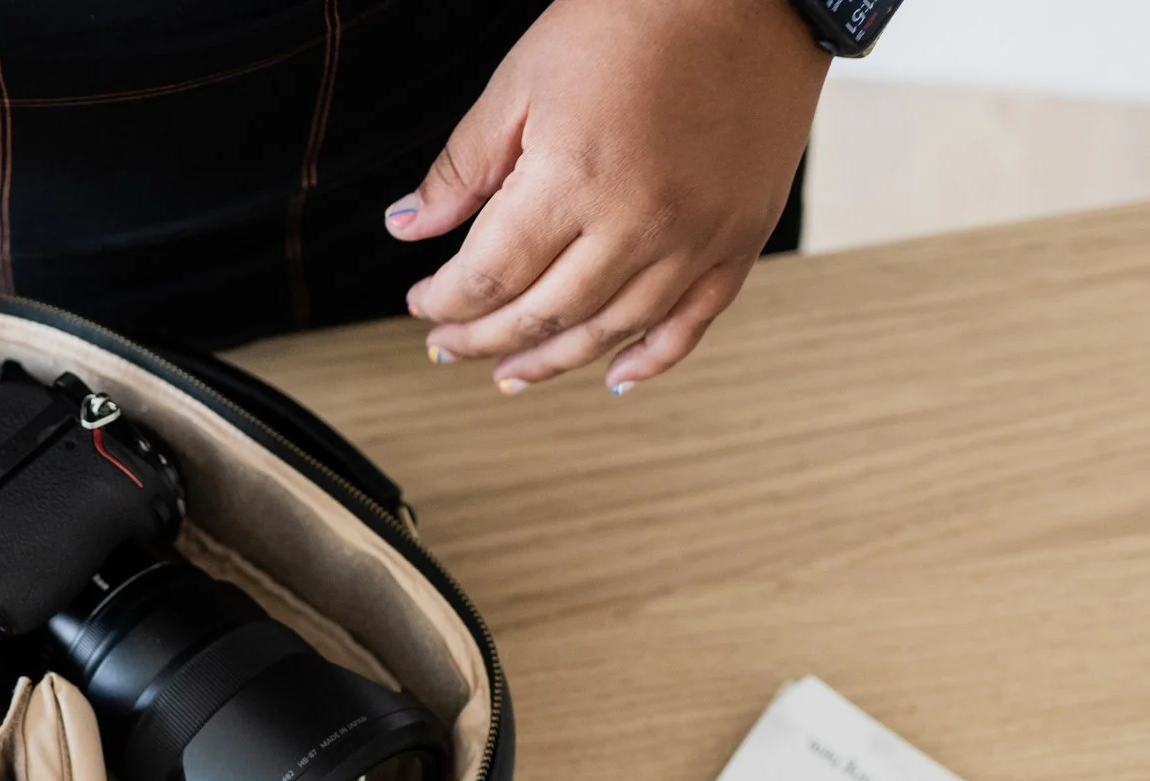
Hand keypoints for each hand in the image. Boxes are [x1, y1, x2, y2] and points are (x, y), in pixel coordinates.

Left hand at [385, 0, 827, 392]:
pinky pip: (692, 322)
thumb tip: (408, 228)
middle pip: (543, 315)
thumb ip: (463, 166)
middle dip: (483, 339)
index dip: (445, 302)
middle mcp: (637, 224)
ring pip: (610, 331)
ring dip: (552, 362)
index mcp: (573, 180)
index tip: (422, 304)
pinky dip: (651, 357)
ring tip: (510, 373)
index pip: (489, 276)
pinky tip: (613, 375)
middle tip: (448, 346)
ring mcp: (695, 239)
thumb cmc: (636, 16)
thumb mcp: (523, 79)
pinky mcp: (740, 239)